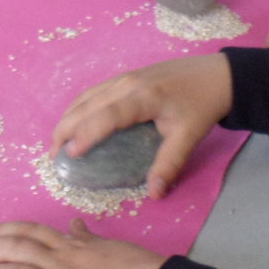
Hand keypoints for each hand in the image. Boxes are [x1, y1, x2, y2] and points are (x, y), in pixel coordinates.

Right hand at [53, 55, 233, 198]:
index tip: (70, 154)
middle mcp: (127, 84)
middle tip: (52, 154)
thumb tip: (154, 194)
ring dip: (68, 117)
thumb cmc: (202, 104)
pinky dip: (78, 107)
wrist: (216, 74)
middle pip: (87, 104)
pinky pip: (94, 91)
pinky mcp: (126, 76)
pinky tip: (75, 120)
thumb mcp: (189, 136)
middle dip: (65, 128)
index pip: (107, 116)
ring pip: (86, 96)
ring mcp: (124, 77)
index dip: (86, 133)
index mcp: (143, 98)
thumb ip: (169, 164)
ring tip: (57, 141)